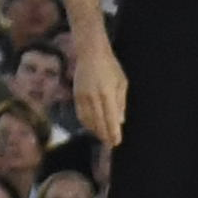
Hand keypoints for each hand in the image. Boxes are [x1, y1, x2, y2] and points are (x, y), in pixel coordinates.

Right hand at [69, 31, 128, 151]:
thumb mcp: (121, 83)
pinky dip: (86, 123)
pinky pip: (80, 114)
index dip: (113, 132)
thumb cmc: (110, 67)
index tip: (117, 142)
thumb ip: (121, 103)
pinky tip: (92, 127)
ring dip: (96, 130)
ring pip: (88, 120)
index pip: (110, 119)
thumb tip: (120, 121)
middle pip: (99, 122)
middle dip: (105, 135)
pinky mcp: (76, 95)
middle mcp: (93, 97)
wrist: (91, 53)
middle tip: (111, 143)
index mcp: (107, 94)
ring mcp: (83, 96)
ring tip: (103, 137)